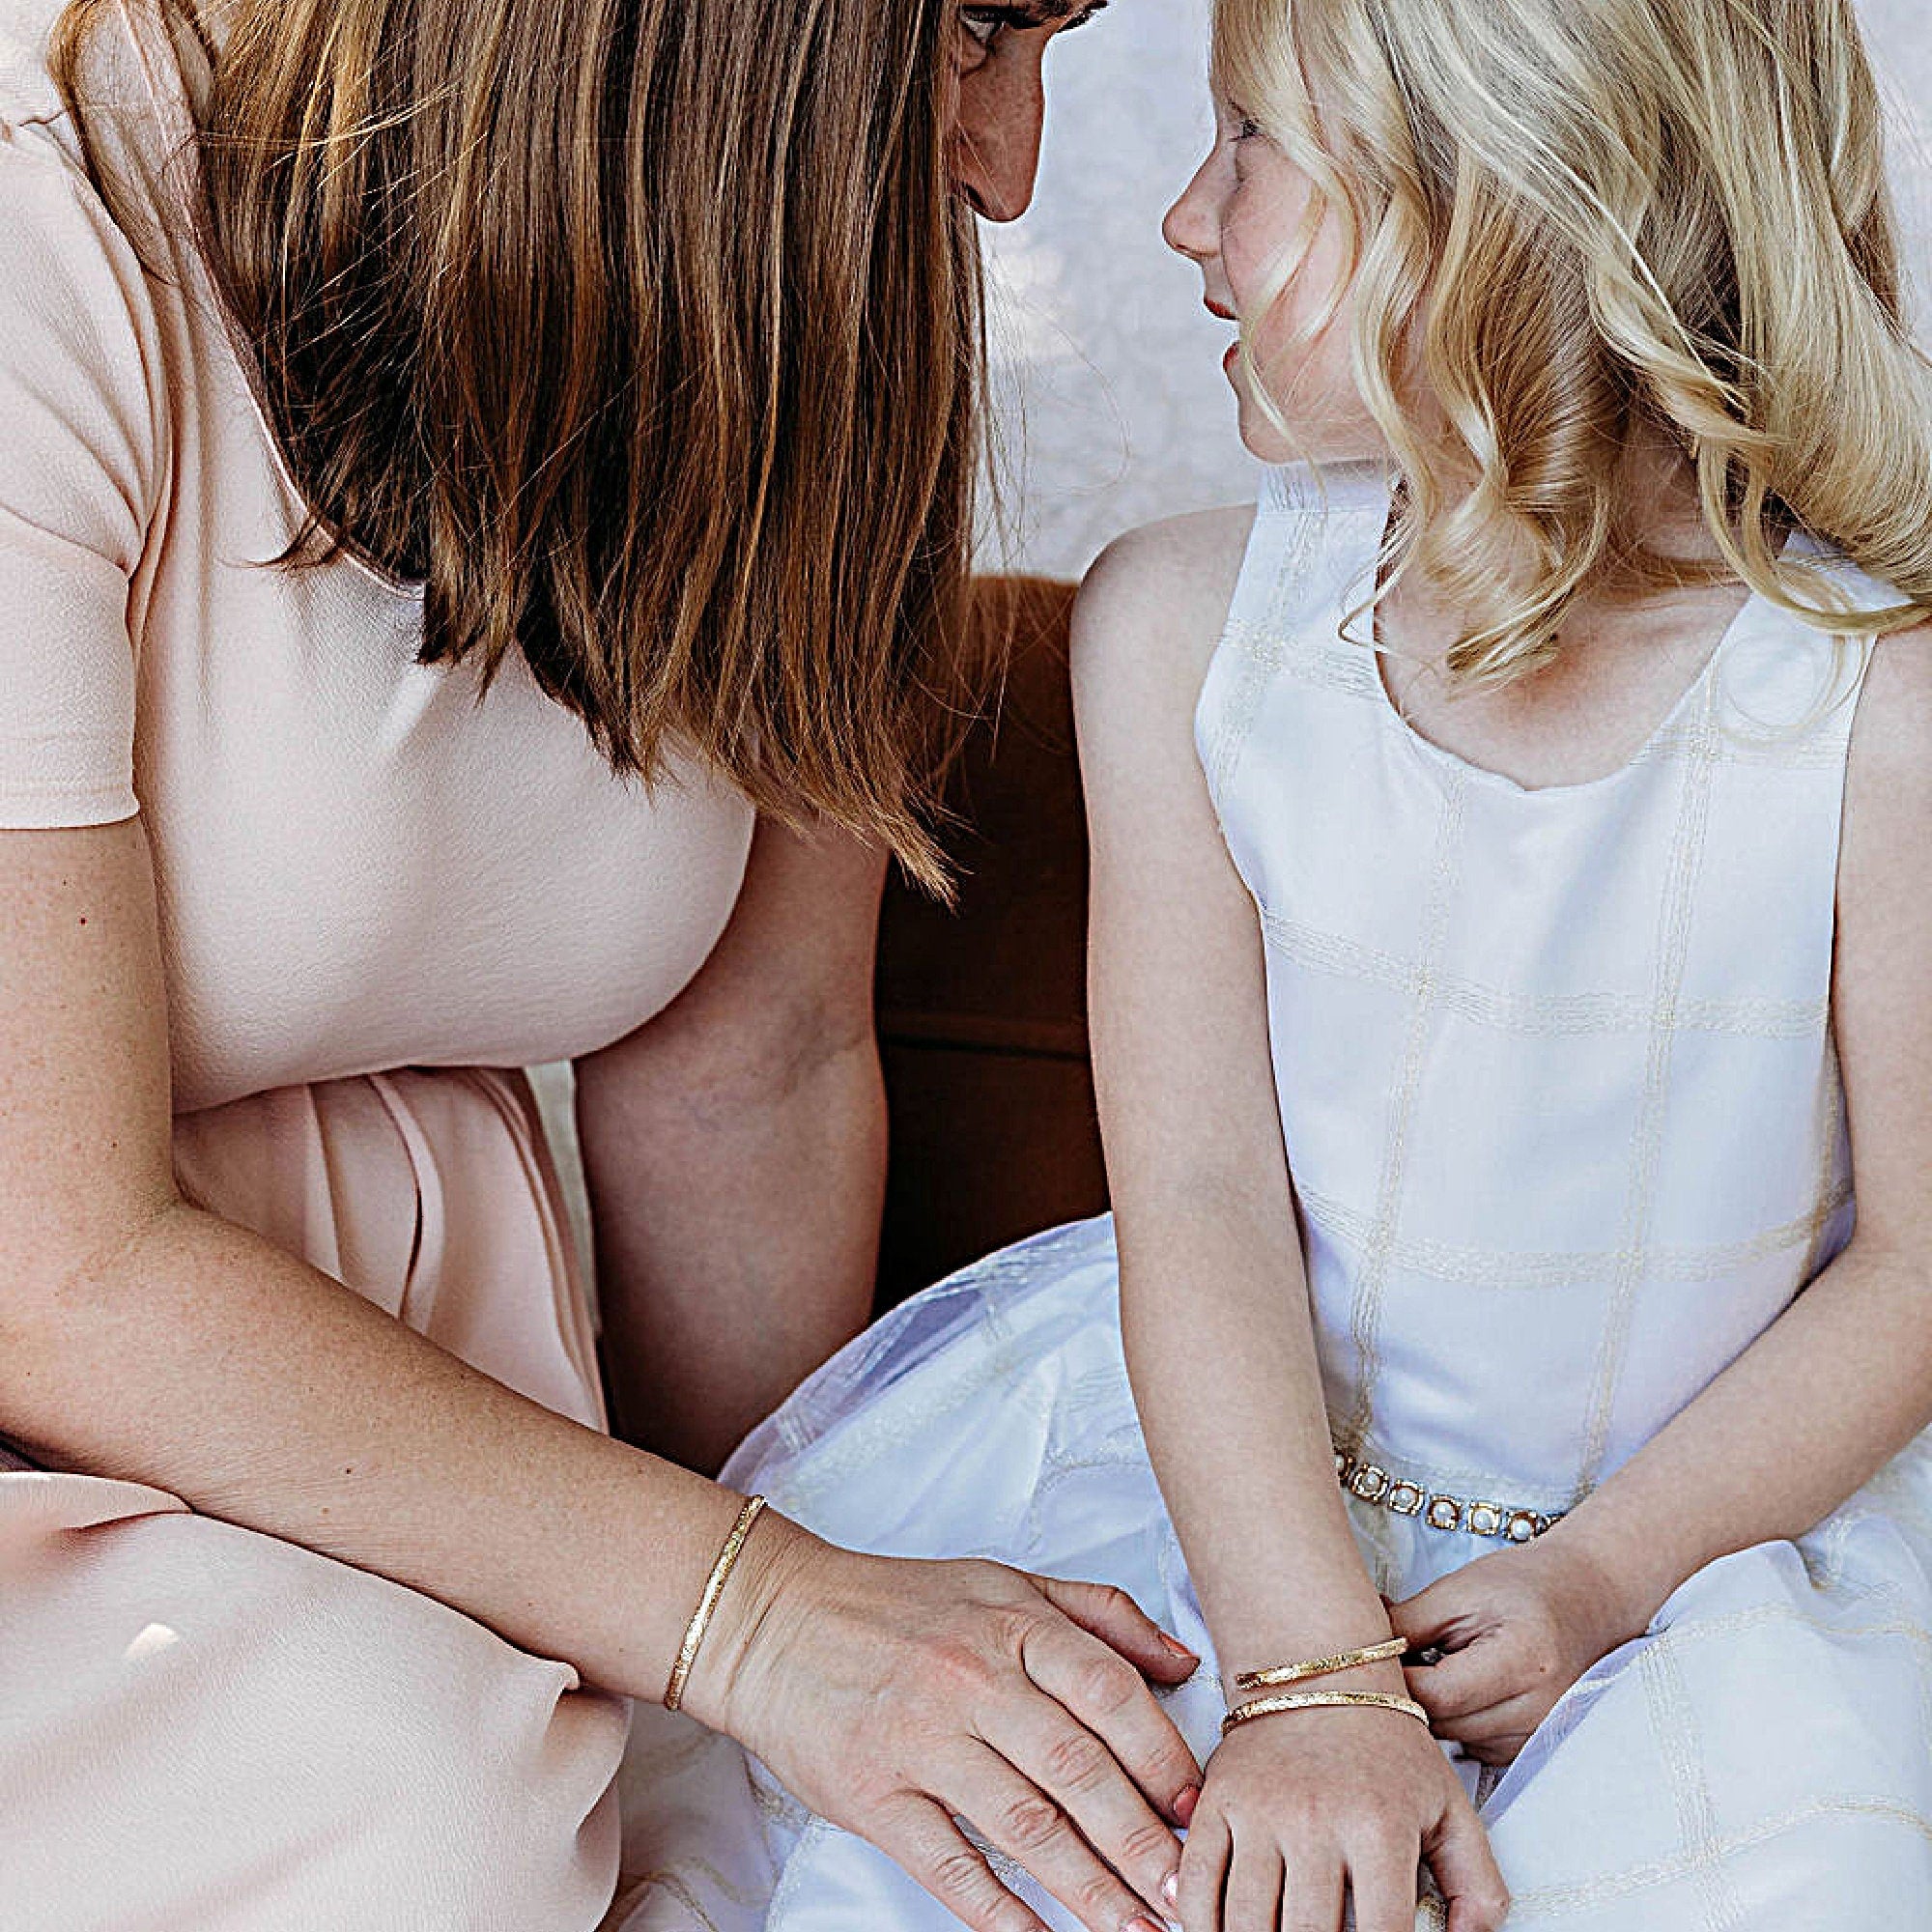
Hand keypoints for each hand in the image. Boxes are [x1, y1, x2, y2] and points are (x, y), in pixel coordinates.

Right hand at [688, 1512, 1204, 1931]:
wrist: (777, 1620)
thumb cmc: (899, 1604)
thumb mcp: (1004, 1582)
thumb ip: (1099, 1614)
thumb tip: (1182, 1665)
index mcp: (1012, 1623)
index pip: (1108, 1695)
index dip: (1162, 1758)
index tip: (1198, 1810)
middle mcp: (973, 1678)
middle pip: (1077, 1771)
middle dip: (1140, 1843)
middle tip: (1185, 1895)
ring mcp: (922, 1739)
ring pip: (1025, 1827)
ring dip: (1090, 1890)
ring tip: (1138, 1930)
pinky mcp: (874, 1794)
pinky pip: (950, 1865)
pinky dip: (1000, 1915)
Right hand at [1176, 1694, 1507, 1931]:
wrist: (1317, 1671)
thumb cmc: (1386, 1747)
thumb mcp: (1450, 1808)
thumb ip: (1476, 1886)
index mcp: (1379, 1827)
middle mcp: (1315, 1819)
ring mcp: (1259, 1811)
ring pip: (1246, 1924)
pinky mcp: (1218, 1802)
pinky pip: (1196, 1885)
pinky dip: (1203, 1927)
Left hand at [1389, 1536, 1645, 1765]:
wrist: (1586, 1597)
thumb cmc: (1522, 1585)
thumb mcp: (1459, 1589)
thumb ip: (1406, 1624)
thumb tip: (1353, 1651)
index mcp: (1524, 1662)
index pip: (1436, 1695)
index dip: (1397, 1676)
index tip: (1375, 1651)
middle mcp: (1539, 1710)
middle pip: (1441, 1723)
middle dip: (1409, 1690)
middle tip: (1399, 1650)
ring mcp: (1540, 1736)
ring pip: (1452, 1738)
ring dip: (1433, 1706)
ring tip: (1440, 1658)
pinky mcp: (1532, 1747)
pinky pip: (1471, 1743)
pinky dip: (1457, 1717)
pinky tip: (1463, 1680)